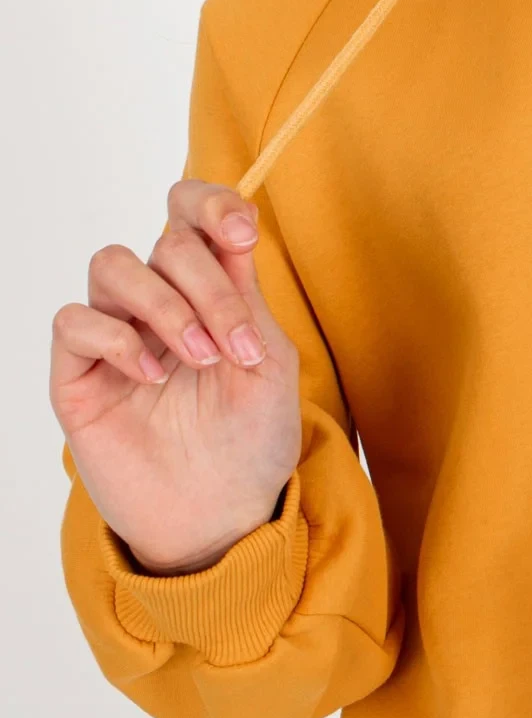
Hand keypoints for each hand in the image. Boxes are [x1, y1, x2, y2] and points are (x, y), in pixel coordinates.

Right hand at [50, 180, 301, 573]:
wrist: (224, 513)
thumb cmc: (252, 438)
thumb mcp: (269, 360)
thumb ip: (246, 293)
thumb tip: (233, 227)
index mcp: (208, 288)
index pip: (192, 214)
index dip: (211, 204)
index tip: (242, 234)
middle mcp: (158, 301)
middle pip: (166, 243)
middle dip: (209, 288)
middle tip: (237, 345)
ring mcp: (115, 335)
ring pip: (113, 265)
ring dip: (165, 305)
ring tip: (201, 359)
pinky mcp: (78, 375)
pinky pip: (75, 322)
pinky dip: (116, 339)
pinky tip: (151, 377)